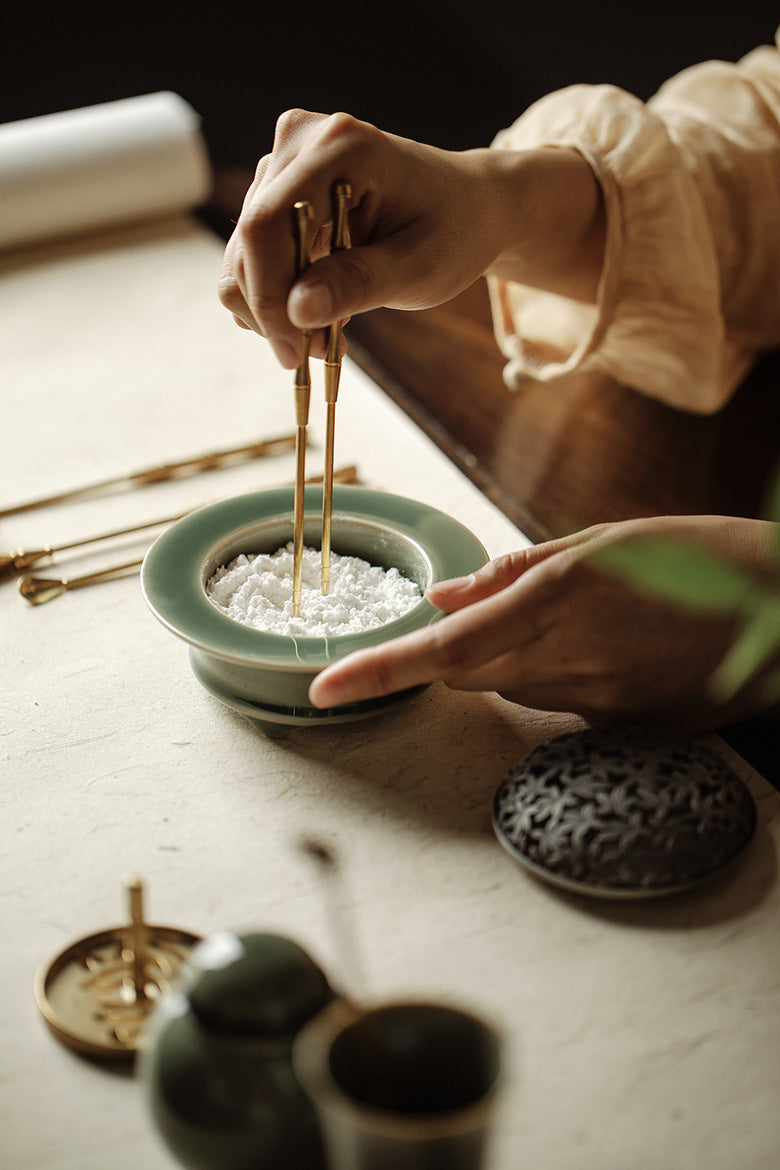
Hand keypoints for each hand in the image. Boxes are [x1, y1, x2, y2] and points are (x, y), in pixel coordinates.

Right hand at [218, 110, 604, 367]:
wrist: (468, 207)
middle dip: (273, 311)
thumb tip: (296, 311)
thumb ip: (358, 284)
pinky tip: (320, 309)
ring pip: (243, 254)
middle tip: (318, 353)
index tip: (294, 352)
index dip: (268, 296)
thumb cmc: (454, 231)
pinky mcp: (277, 189)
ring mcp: (284, 163)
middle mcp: (301, 142)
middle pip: (247, 242)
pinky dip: (277, 296)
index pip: (267, 225)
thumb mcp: (419, 267)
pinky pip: (253, 256)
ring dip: (274, 309)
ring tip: (325, 338)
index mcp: (339, 147)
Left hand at [308, 516, 775, 730]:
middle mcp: (574, 660)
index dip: (379, 671)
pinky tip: (601, 645)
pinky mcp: (624, 727)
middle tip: (468, 615)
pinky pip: (556, 705)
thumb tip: (442, 597)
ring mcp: (600, 703)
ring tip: (569, 618)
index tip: (326, 689)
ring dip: (501, 660)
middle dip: (445, 651)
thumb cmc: (699, 555)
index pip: (444, 651)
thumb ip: (514, 574)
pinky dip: (550, 675)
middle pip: (465, 674)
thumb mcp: (605, 541)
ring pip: (508, 690)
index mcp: (563, 602)